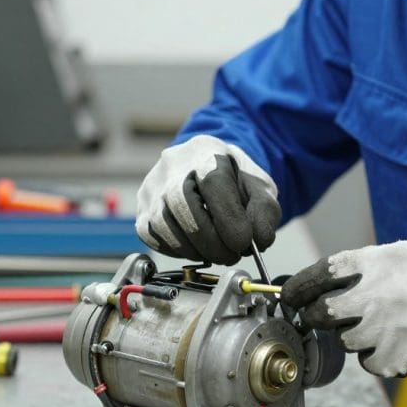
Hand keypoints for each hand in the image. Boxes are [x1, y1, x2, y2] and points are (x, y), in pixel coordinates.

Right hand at [136, 135, 281, 264]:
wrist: (206, 171)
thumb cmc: (234, 180)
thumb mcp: (259, 188)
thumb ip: (265, 211)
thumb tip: (258, 241)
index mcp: (206, 152)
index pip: (212, 181)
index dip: (228, 217)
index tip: (244, 242)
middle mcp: (172, 166)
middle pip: (181, 203)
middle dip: (211, 239)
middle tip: (232, 255)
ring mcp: (152, 188)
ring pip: (165, 225)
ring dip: (196, 249)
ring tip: (219, 252)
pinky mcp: (142, 212)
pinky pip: (154, 238)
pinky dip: (179, 250)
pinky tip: (198, 248)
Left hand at [282, 240, 406, 377]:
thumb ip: (368, 262)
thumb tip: (329, 276)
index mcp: (375, 263)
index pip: (319, 275)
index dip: (298, 287)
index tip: (290, 296)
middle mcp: (375, 295)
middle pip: (321, 315)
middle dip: (317, 318)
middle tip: (323, 317)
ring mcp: (386, 330)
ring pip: (348, 343)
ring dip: (358, 338)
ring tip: (387, 326)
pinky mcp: (399, 358)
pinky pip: (373, 364)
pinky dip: (383, 357)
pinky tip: (403, 343)